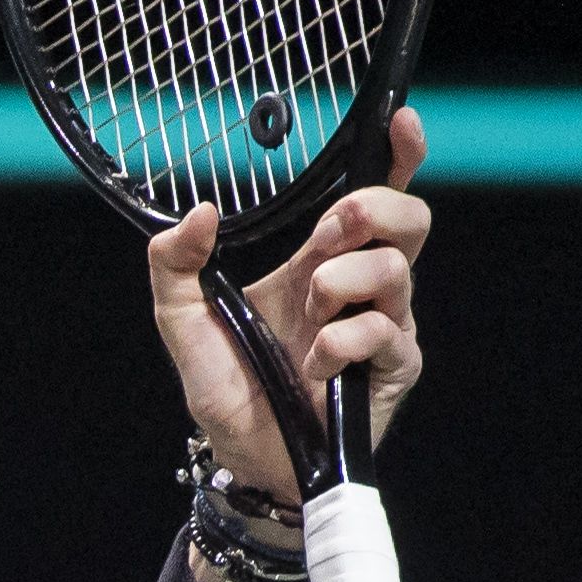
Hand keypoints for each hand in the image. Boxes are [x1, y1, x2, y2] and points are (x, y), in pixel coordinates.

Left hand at [144, 105, 430, 505]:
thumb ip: (174, 263)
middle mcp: (359, 288)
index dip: (396, 158)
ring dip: (344, 283)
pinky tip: (315, 364)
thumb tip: (198, 212)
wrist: (242, 458)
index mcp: (319, 262)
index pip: (372, 199)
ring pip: (397, 272)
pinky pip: (386, 334)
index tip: (400, 124)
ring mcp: (383, 327)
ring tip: (309, 315)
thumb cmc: (226, 387)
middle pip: (407, 221)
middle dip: (370, 211)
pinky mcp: (394, 369)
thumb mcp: (182, 319)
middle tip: (327, 235)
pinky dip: (343, 343)